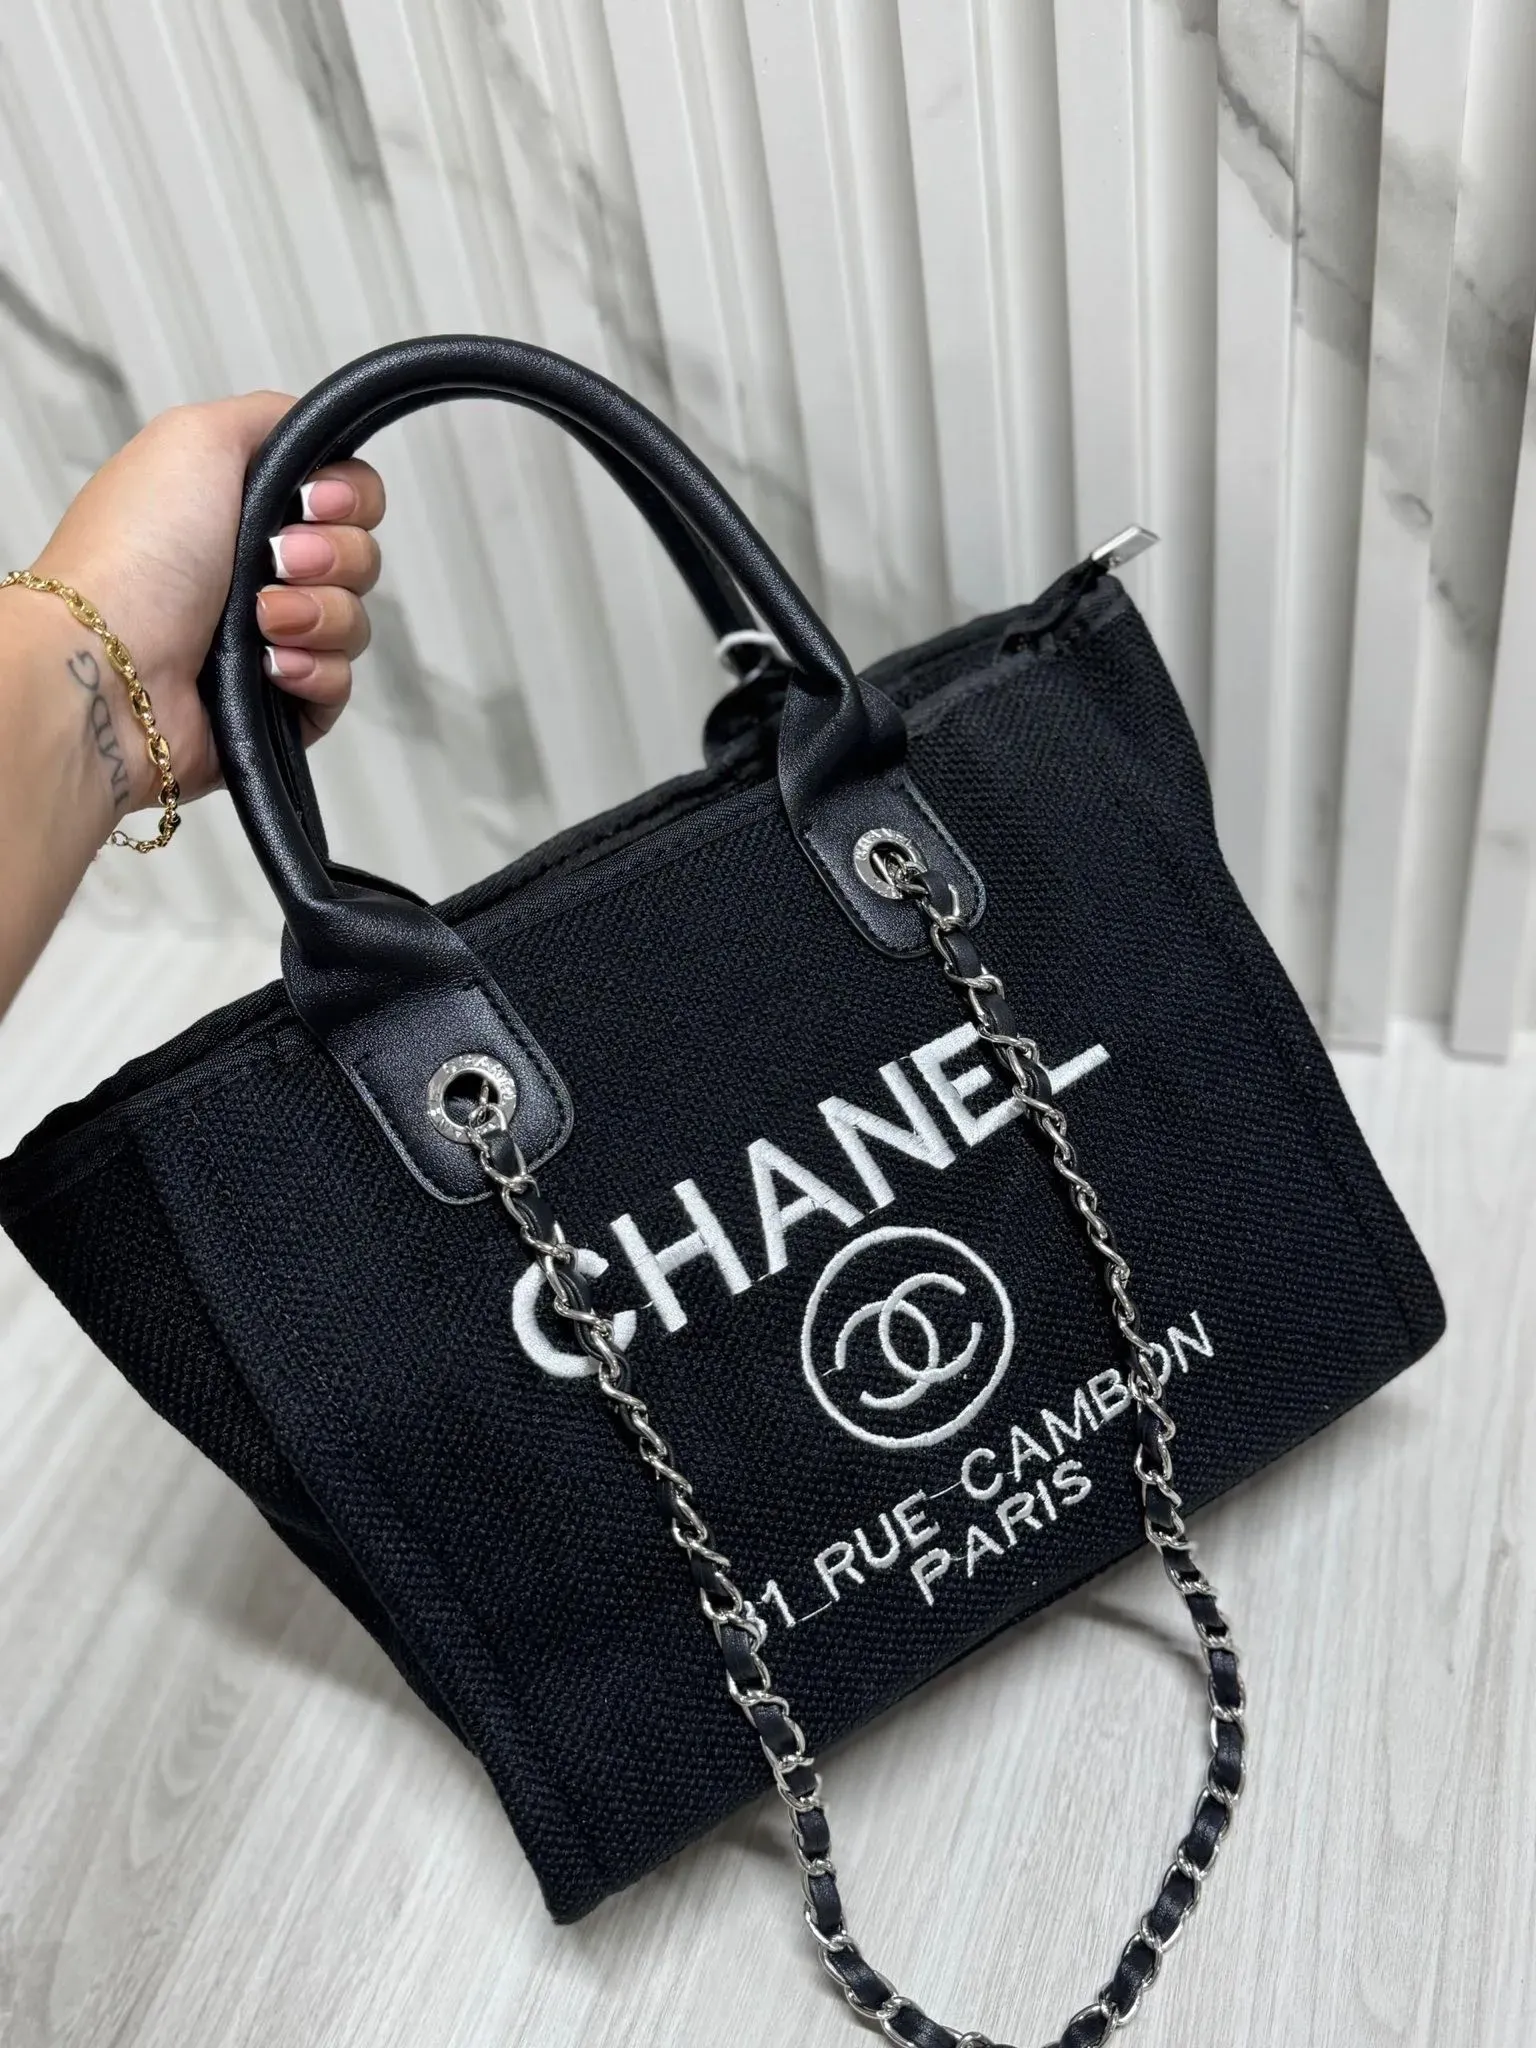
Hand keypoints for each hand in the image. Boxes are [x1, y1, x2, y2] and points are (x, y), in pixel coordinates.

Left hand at [25, 390, 384, 810]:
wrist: (110, 664)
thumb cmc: (135, 556)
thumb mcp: (196, 438)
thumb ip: (271, 416)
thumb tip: (314, 426)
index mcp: (240, 505)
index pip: (344, 492)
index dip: (348, 494)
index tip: (316, 500)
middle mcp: (254, 568)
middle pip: (359, 554)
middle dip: (334, 556)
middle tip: (279, 560)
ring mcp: (268, 636)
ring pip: (354, 621)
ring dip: (318, 615)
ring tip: (261, 622)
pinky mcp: (279, 701)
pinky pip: (340, 682)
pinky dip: (313, 671)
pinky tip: (268, 667)